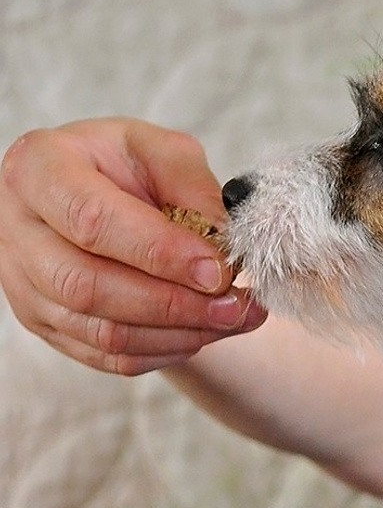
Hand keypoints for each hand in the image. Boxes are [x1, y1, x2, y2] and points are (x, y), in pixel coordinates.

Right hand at [0, 118, 265, 374]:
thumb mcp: (160, 151)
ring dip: (178, 333)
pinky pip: (107, 356)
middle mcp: (16, 228)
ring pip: (100, 331)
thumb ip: (192, 184)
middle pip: (87, 286)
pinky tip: (203, 332)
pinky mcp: (44, 322)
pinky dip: (164, 351)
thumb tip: (225, 239)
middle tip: (235, 305)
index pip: (91, 219)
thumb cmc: (126, 168)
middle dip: (173, 304)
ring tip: (233, 319)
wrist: (97, 195)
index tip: (218, 269)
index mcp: (38, 169)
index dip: (159, 251)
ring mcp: (22, 283)